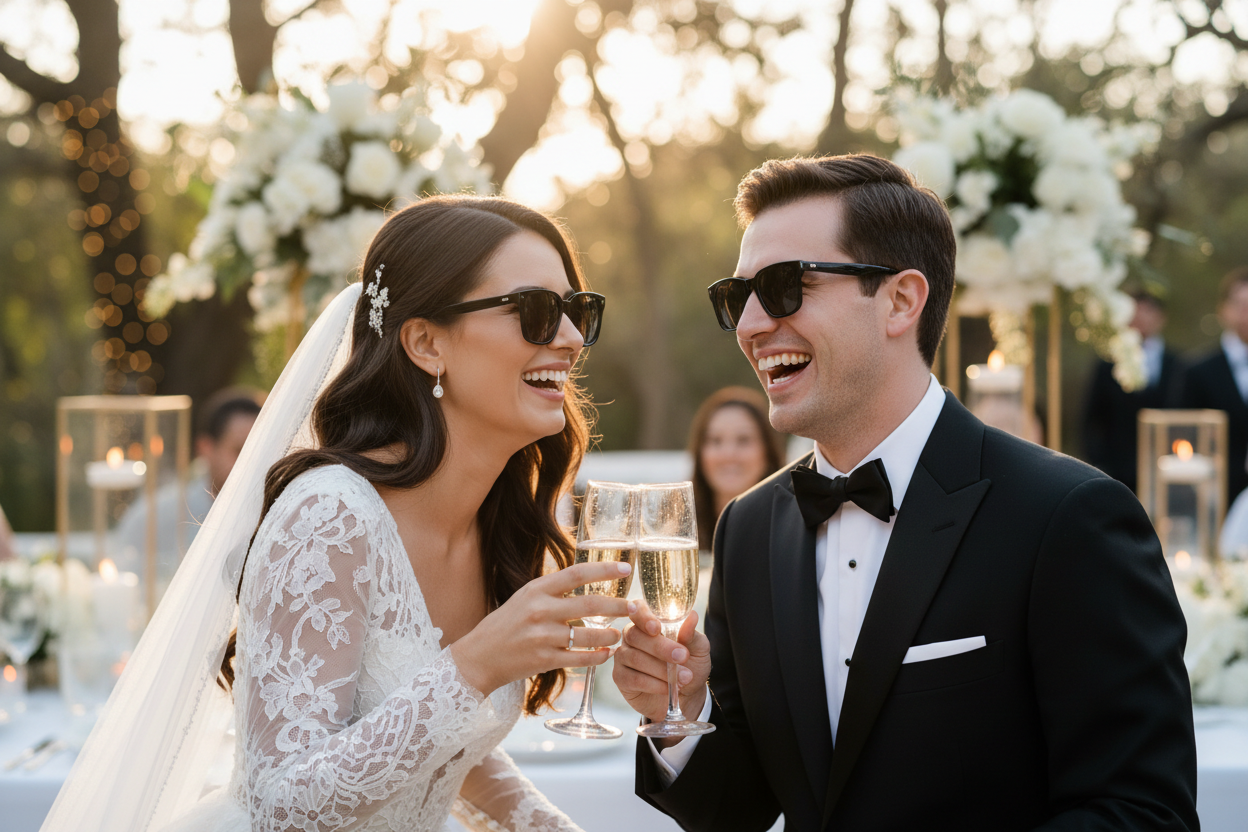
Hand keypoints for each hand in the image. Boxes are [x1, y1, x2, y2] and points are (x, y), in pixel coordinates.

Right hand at [451, 560, 631, 696]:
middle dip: (618, 606)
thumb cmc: (505, 624)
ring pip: (590, 634)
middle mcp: (541, 610)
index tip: (625, 568)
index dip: (605, 570)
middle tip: (634, 607)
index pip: (577, 573)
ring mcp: (543, 636)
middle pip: (590, 604)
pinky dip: (598, 656)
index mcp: (537, 589)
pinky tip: (606, 653)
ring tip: (618, 633)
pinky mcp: (544, 660)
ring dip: (610, 634)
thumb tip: (586, 578)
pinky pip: (581, 658)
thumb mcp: (525, 597)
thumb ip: (553, 589)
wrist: (479, 656)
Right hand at [613, 600, 710, 728]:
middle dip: (660, 647)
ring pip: (635, 658)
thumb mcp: (698, 649)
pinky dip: (653, 684)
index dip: (643, 616)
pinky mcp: (621, 677)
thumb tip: (692, 616)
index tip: (656, 628)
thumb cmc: (691, 665)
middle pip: (636, 635)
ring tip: (683, 678)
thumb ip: (691, 634)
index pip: (637, 609)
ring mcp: (623, 656)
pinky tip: (667, 688)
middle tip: (682, 657)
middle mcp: (631, 636)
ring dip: (661, 670)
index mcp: (648, 622)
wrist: (687, 695)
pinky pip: (633, 679)